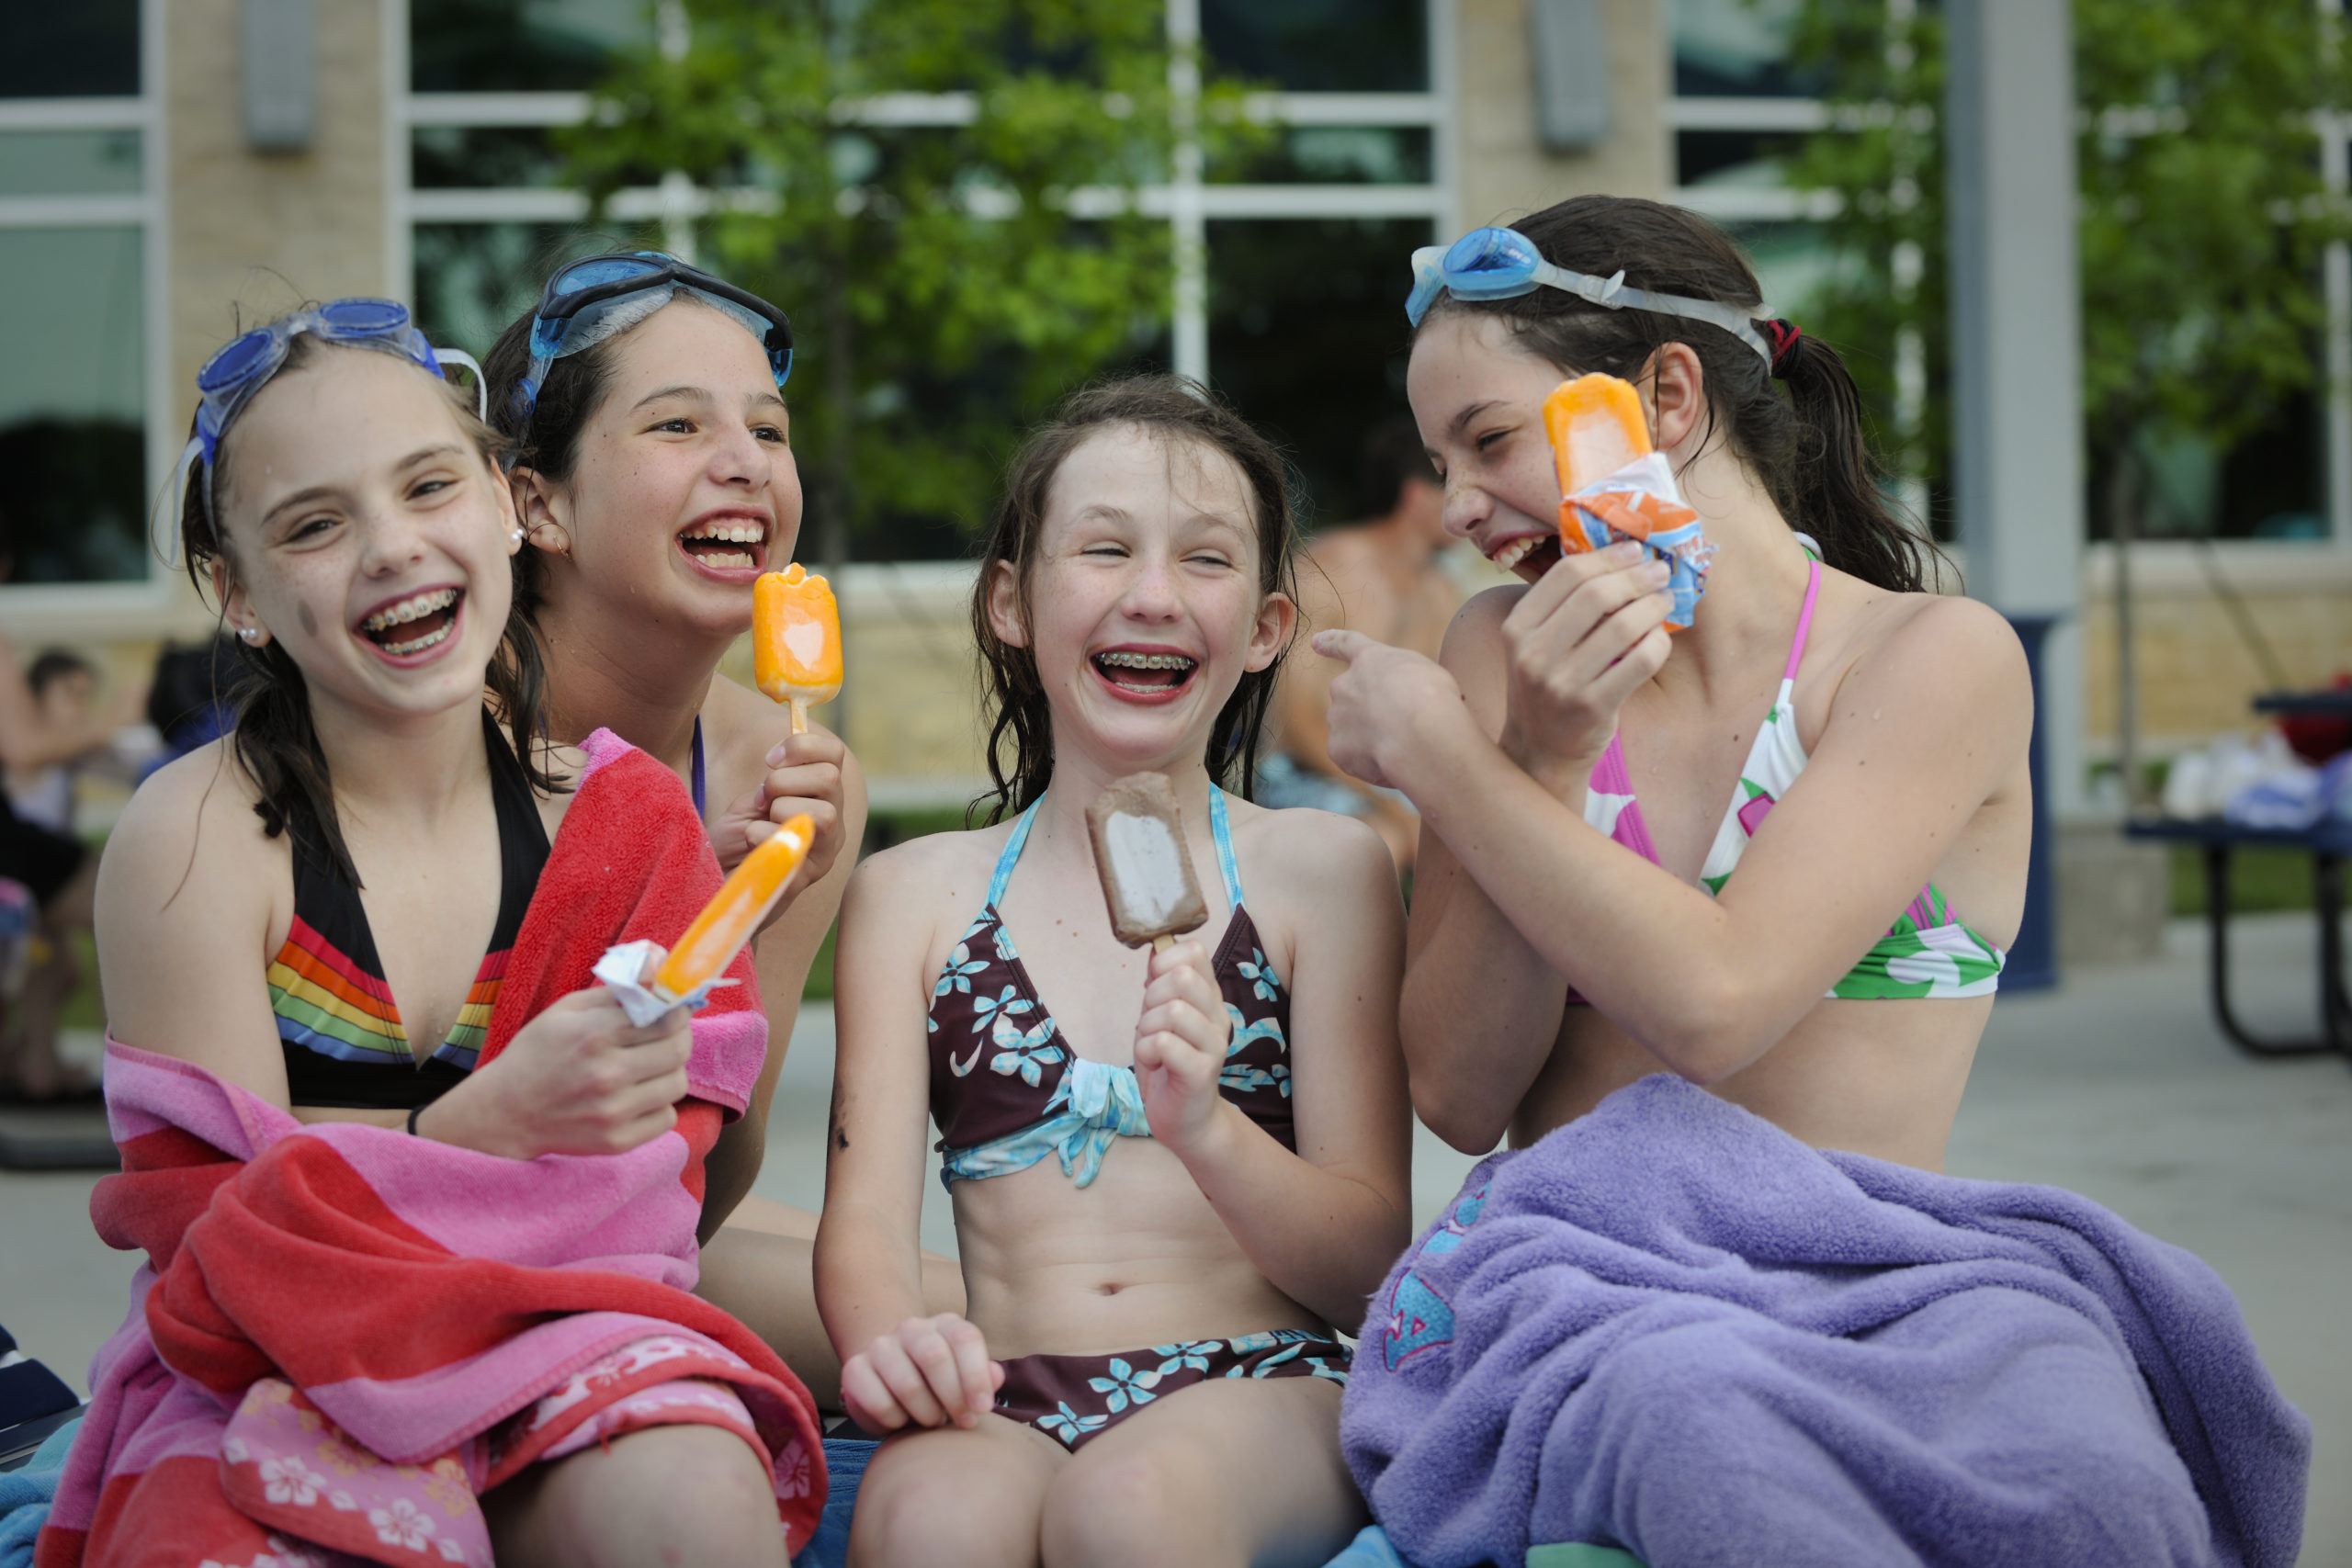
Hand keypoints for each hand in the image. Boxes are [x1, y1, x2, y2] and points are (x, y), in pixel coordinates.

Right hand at [424, 988, 690, 1158]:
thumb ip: (618, 990)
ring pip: (677, 1085)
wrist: (504, 1112)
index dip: (677, 1012)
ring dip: (669, 1073)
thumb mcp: (567, 1010)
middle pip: (678, 1050)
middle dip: (679, 1039)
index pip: (666, 1018)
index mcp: (595, 1034)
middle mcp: (608, 1073)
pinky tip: (635, 1098)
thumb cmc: (537, 1054)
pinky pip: (667, 1118)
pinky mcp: (617, 1141)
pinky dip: (658, 1106)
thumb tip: (660, 968)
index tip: (674, 1011)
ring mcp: (613, 1111)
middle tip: (667, 1037)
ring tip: (647, 1069)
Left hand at [710, 729, 847, 918]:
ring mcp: (822, 855)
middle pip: (830, 779)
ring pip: (822, 813)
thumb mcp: (757, 799)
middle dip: (784, 781)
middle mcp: (832, 825)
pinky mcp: (803, 880)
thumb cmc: (737, 841)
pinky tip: (752, 847)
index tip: (770, 759)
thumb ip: (778, 776)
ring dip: (778, 810)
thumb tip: (788, 742)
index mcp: (824, 799)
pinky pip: (790, 843)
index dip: (802, 746)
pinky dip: (760, 835)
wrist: (717, 883)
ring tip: (759, 824)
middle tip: (762, 799)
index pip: (835, 755)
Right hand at [840, 1314, 1002, 1432]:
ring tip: (933, 1420)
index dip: (976, 1377)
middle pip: (935, 1357)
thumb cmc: (939, 1385)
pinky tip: (902, 1420)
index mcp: (945, 1324)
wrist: (890, 1381)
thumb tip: (995, 1376)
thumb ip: (983, 1377)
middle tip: (961, 1421)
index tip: (983, 1409)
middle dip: (953, 1398)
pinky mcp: (854, 1369)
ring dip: (926, 1413)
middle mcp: (912, 1328)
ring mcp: (880, 1346)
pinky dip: (896, 1422)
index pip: (964, 1339)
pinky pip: (879, 1403)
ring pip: (908, 1385)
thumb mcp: (965, 1378)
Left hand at [1132, 938, 1232, 1158]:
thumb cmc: (1168, 1064)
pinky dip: (1145, 1050)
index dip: (1165, 962)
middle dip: (1150, 998)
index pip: (1195, 952)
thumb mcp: (1158, 1016)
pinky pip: (1163, 1043)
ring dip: (1146, 1029)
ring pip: (1171, 1010)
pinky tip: (1153, 1063)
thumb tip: (1155, 949)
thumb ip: (1159, 984)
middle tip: (1150, 1025)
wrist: (1185, 1119)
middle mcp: (1219, 1016)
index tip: (1153, 988)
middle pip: (1181, 978)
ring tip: (1152, 1047)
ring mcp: (1214, 1044)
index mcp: (1210, 998)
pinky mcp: (1201, 1071)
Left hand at [1312, 630, 1477, 794]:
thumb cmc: (1434, 700)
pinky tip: (1393, 764)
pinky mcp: (1337, 749)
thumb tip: (1396, 701)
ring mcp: (1337, 718)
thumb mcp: (1426, 675)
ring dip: (1373, 740)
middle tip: (1400, 729)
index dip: (1331, 642)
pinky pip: (1353, 758)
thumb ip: (1402, 680)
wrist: (1421, 734)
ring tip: (1403, 747)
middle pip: (1351, 699)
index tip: (1316, 642)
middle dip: (1369, 713)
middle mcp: (1344, 685)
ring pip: (1353, 731)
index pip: (1346, 644)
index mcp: (1369, 659)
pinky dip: (1371, 765)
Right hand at [1495, 541, 1674, 794]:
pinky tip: (1660, 637)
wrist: (1540, 750)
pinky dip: (1658, 642)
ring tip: (1665, 601)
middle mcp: (1533, 654)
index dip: (1608, 556)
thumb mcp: (1537, 644)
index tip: (1635, 551)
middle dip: (1637, 577)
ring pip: (1623, 626)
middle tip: (1660, 572)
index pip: (1567, 574)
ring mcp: (1561, 683)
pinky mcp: (1591, 707)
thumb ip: (1565, 606)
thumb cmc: (1547, 686)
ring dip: (1654, 606)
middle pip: (1597, 594)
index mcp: (1517, 628)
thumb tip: (1623, 556)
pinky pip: (1640, 660)